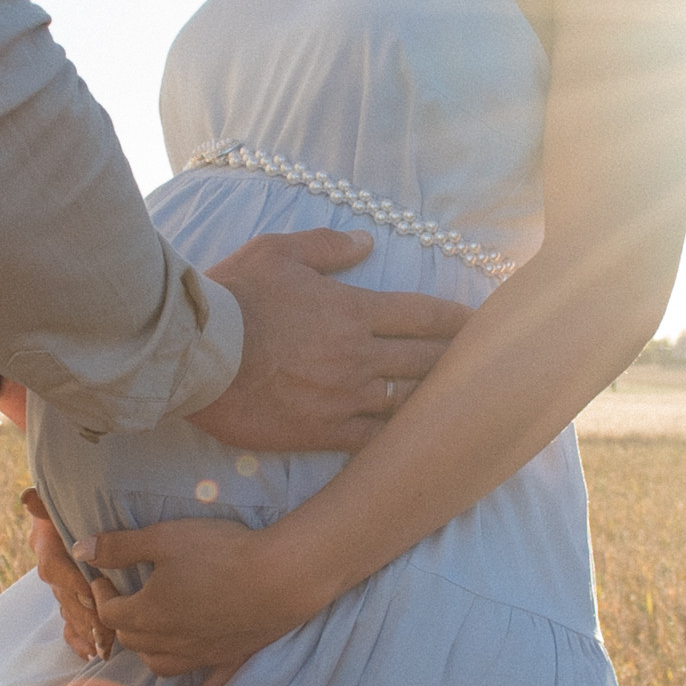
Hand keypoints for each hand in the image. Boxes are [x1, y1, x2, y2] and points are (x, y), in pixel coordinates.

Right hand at [22, 488, 113, 658]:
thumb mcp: (70, 500)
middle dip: (83, 613)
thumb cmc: (86, 502)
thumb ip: (49, 502)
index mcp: (48, 541)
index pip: (54, 566)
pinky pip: (68, 625)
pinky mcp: (71, 601)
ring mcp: (60, 586)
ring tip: (103, 646)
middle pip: (63, 595)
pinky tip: (90, 653)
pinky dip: (77, 640)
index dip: (71, 581)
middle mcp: (51, 565)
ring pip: (68, 612)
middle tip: (105, 630)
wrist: (97, 516)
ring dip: (84, 630)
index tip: (91, 593)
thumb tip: (27, 498)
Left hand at [78, 512, 316, 685]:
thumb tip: (82, 550)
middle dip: (122, 620)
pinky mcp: (228, 661)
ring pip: (158, 664)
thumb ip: (121, 546)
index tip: (105, 577)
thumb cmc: (221, 552)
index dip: (102, 594)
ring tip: (146, 634)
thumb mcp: (165, 538)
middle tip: (126, 597)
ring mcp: (199, 656)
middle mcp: (168, 642)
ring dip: (145, 651)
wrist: (280, 576)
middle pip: (131, 640)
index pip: (110, 612)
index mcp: (148, 613)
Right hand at [198, 229, 466, 454]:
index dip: (460, 321)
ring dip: (437, 402)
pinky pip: (376, 440)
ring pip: (409, 402)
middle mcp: (360, 355)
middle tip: (489, 369)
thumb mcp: (277, 252)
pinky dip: (400, 440)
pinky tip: (418, 443)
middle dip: (462, 363)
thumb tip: (366, 242)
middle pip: (428, 360)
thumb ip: (327, 247)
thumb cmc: (233, 297)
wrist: (196, 353)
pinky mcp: (324, 432)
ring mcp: (345, 397)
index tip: (484, 326)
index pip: (425, 315)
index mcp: (354, 310)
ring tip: (464, 407)